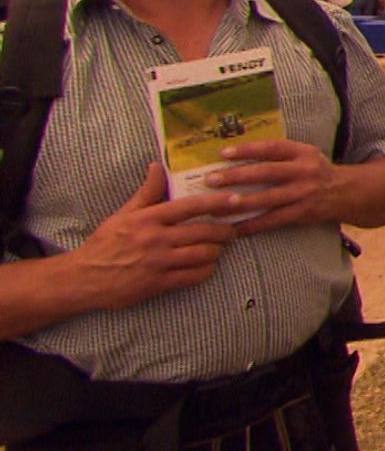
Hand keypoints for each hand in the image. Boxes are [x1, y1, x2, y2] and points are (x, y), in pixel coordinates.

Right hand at [67, 163, 239, 310]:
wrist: (82, 278)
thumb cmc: (105, 243)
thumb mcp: (123, 214)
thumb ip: (146, 192)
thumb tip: (157, 165)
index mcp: (148, 219)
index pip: (191, 206)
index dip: (217, 202)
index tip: (235, 200)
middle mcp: (156, 239)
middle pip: (204, 231)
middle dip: (225, 231)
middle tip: (232, 230)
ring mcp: (158, 263)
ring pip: (203, 254)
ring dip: (217, 250)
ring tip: (219, 247)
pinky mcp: (159, 284)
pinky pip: (194, 276)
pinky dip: (206, 269)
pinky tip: (207, 265)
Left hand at [206, 140, 336, 234]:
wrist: (345, 192)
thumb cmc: (315, 171)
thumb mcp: (305, 154)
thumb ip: (279, 154)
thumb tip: (239, 155)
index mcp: (302, 152)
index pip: (271, 148)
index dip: (247, 149)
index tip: (223, 152)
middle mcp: (304, 171)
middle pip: (266, 173)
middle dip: (236, 176)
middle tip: (211, 180)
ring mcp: (303, 193)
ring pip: (268, 198)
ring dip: (241, 202)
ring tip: (217, 206)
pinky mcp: (302, 213)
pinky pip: (273, 220)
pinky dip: (252, 225)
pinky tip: (234, 228)